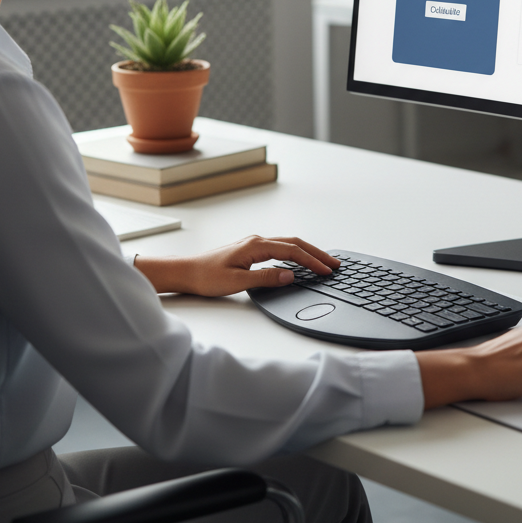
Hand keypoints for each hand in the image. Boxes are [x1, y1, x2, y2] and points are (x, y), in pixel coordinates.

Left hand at [133, 236, 338, 297]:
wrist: (186, 272)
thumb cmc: (206, 277)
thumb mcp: (237, 282)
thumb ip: (265, 278)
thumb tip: (290, 276)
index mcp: (255, 245)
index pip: (292, 251)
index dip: (312, 261)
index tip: (327, 270)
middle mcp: (257, 240)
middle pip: (295, 242)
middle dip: (317, 253)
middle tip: (335, 263)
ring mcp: (254, 244)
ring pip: (288, 243)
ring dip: (308, 252)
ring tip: (324, 261)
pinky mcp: (251, 250)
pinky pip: (280, 248)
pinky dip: (296, 253)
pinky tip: (301, 261)